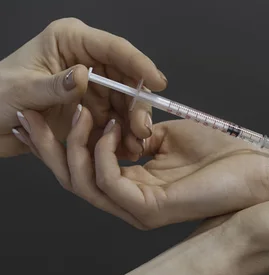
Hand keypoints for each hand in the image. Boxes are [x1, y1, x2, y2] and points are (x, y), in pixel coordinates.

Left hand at [0, 18, 166, 157]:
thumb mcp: (22, 90)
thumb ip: (55, 84)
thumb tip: (84, 75)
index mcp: (70, 42)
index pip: (113, 49)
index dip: (139, 64)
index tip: (157, 82)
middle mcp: (85, 61)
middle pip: (126, 79)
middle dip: (137, 105)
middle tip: (142, 129)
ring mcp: (90, 86)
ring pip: (125, 103)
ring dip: (132, 125)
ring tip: (134, 146)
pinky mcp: (90, 108)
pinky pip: (114, 121)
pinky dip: (121, 136)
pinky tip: (125, 150)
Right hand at [20, 106, 268, 227]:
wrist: (255, 166)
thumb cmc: (220, 153)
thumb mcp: (168, 137)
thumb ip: (138, 136)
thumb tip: (116, 126)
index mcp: (136, 186)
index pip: (84, 170)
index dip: (59, 144)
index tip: (40, 114)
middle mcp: (132, 202)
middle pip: (73, 180)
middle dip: (49, 147)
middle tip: (30, 116)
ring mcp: (139, 209)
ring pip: (84, 184)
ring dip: (74, 146)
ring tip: (80, 113)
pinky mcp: (149, 209)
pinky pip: (109, 181)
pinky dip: (103, 151)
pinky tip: (111, 129)